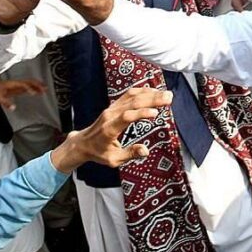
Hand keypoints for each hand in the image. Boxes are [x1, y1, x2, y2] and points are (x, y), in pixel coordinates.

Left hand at [0, 77, 45, 110]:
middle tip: (45, 89)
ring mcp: (18, 85)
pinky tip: (37, 92)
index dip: (29, 88)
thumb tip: (13, 107)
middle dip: (38, 85)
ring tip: (45, 89)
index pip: (24, 85)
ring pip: (31, 83)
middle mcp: (17, 84)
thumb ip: (6, 103)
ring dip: (38, 85)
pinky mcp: (19, 88)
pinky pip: (29, 86)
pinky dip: (35, 88)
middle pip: (30, 82)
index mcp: (13, 85)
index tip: (34, 93)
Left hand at [50, 87, 172, 172]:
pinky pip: (129, 95)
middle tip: (169, 98)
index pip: (126, 116)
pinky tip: (154, 91)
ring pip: (132, 96)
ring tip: (166, 94)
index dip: (141, 113)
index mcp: (109, 128)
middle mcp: (110, 115)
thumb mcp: (113, 160)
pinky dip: (142, 91)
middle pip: (132, 102)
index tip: (156, 113)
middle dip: (152, 99)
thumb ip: (130, 154)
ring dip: (150, 93)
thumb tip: (146, 151)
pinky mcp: (114, 105)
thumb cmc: (98, 153)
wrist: (82, 143)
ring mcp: (112, 108)